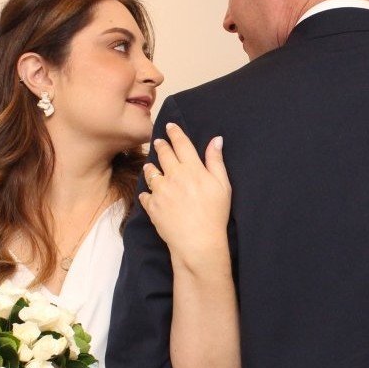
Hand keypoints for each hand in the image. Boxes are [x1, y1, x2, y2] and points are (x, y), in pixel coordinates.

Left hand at [141, 123, 230, 263]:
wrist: (198, 242)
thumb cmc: (214, 214)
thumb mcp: (222, 186)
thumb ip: (216, 161)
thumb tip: (216, 140)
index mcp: (192, 169)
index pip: (181, 144)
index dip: (175, 133)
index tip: (170, 126)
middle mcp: (173, 176)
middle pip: (163, 154)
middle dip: (161, 145)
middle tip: (159, 142)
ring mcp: (160, 191)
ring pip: (151, 172)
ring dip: (151, 167)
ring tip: (151, 166)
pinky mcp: (152, 206)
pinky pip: (146, 195)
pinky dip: (147, 193)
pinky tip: (149, 193)